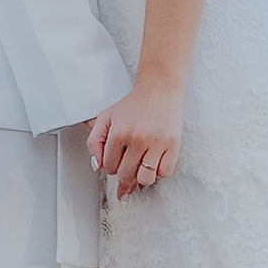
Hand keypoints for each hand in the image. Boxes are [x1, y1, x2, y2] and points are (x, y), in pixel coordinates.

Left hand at [89, 82, 184, 198]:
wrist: (159, 89)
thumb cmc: (134, 104)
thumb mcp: (106, 116)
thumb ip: (94, 141)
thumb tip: (97, 166)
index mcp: (119, 133)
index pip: (109, 167)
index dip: (111, 166)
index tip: (116, 160)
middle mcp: (138, 139)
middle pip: (126, 175)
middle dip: (124, 173)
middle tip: (128, 164)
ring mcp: (156, 143)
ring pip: (145, 179)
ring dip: (141, 177)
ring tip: (141, 166)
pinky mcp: (173, 144)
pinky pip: (165, 172)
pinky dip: (159, 171)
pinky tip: (155, 162)